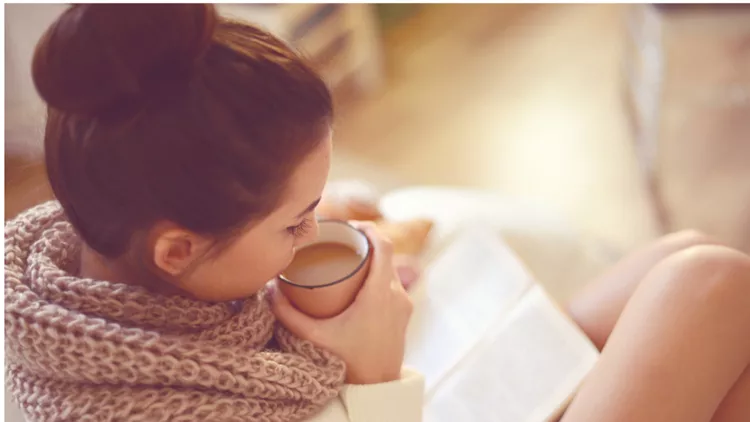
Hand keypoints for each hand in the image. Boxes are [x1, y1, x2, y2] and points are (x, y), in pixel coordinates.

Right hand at [271, 222, 413, 384]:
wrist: (376, 389)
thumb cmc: (349, 363)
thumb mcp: (314, 336)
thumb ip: (288, 314)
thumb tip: (270, 290)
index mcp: (379, 294)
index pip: (384, 246)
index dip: (370, 229)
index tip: (351, 225)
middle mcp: (396, 295)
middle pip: (386, 255)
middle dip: (366, 243)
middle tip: (342, 241)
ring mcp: (403, 305)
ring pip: (390, 269)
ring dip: (374, 260)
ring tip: (349, 258)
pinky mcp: (403, 314)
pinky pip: (393, 284)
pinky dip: (379, 275)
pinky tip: (362, 279)